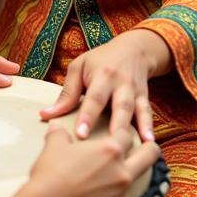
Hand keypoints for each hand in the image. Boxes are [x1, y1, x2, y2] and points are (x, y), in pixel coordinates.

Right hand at [27, 122, 160, 196]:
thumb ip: (58, 135)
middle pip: (148, 159)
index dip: (124, 134)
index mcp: (109, 151)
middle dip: (152, 153)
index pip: (126, 136)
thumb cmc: (51, 174)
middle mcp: (121, 175)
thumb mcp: (53, 147)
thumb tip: (56, 126)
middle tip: (151, 151)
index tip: (123, 134)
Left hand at [39, 29, 170, 140]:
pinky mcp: (145, 97)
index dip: (88, 116)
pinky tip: (149, 142)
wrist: (133, 49)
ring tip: (133, 148)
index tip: (80, 135)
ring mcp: (135, 90)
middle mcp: (121, 83)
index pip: (94, 98)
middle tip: (108, 147)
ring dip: (136, 129)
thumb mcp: (79, 67)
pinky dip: (149, 127)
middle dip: (114, 126)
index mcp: (102, 74)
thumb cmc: (99, 60)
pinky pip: (147, 112)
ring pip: (136, 110)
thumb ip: (66, 93)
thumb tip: (46, 115)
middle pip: (119, 105)